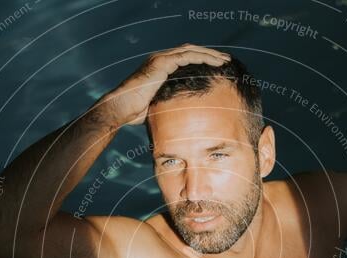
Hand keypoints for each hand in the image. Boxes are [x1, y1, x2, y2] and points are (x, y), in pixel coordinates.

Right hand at [98, 43, 230, 125]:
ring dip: (210, 54)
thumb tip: (182, 118)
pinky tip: (215, 62)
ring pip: (191, 50)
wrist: (121, 108)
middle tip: (225, 60)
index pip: (185, 59)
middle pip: (190, 51)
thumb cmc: (135, 113)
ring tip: (224, 60)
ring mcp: (160, 59)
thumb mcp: (158, 106)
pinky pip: (187, 56)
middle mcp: (160, 59)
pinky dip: (202, 57)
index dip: (202, 61)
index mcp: (160, 68)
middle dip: (209, 55)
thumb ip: (169, 104)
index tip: (217, 67)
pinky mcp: (161, 62)